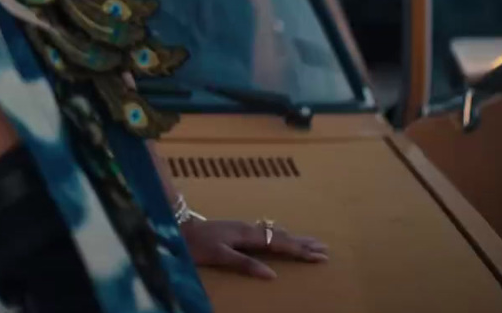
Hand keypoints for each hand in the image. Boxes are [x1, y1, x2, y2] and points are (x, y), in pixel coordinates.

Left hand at [181, 218, 328, 279]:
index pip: (281, 243)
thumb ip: (246, 264)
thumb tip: (273, 275)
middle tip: (324, 249)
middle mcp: (248, 228)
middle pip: (282, 235)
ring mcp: (243, 227)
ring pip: (275, 232)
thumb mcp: (220, 256)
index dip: (301, 250)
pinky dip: (280, 236)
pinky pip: (267, 232)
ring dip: (293, 238)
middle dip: (303, 243)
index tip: (320, 255)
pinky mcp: (237, 229)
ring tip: (310, 242)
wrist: (177, 226)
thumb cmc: (196, 243)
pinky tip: (281, 236)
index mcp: (248, 234)